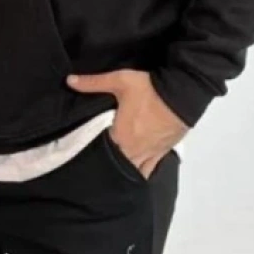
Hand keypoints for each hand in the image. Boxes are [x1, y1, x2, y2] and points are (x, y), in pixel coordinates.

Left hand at [67, 69, 187, 177]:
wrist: (184, 94)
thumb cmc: (150, 90)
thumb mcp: (120, 81)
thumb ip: (93, 83)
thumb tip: (69, 81)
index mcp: (120, 138)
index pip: (101, 154)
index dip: (93, 156)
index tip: (84, 156)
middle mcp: (134, 151)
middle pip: (117, 167)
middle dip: (108, 166)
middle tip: (98, 166)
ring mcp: (150, 154)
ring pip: (134, 172)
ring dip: (125, 170)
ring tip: (115, 170)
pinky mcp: (163, 152)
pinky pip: (150, 169)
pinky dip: (142, 171)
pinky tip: (136, 172)